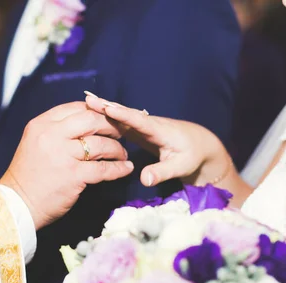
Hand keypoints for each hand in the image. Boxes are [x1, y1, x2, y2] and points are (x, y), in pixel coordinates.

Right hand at [0, 102, 133, 229]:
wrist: (17, 204)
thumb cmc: (28, 176)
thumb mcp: (35, 143)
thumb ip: (56, 131)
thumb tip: (86, 122)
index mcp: (42, 124)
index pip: (76, 108)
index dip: (96, 111)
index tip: (108, 118)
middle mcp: (52, 135)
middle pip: (92, 120)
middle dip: (111, 125)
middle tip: (122, 132)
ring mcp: (63, 155)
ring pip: (100, 144)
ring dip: (117, 148)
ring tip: (122, 154)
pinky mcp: (73, 176)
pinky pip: (104, 168)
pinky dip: (118, 168)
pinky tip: (125, 169)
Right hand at [85, 95, 231, 186]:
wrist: (199, 145)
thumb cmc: (191, 156)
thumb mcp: (180, 167)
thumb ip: (161, 172)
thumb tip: (144, 179)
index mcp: (159, 131)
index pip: (139, 121)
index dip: (123, 114)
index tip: (107, 108)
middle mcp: (150, 123)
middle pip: (126, 113)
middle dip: (108, 106)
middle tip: (88, 99)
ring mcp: (144, 125)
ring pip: (122, 115)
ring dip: (105, 108)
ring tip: (86, 101)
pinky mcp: (140, 129)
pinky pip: (122, 121)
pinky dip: (108, 115)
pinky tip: (94, 111)